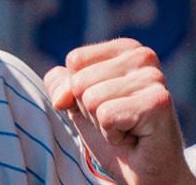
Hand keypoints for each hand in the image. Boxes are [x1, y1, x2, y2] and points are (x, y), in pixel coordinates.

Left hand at [43, 38, 195, 184]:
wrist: (143, 170)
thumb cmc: (113, 130)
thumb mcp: (76, 100)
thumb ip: (59, 84)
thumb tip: (62, 97)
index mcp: (126, 48)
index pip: (75, 60)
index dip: (78, 91)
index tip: (105, 104)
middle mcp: (143, 56)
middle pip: (80, 80)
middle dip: (90, 109)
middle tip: (118, 120)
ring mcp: (154, 78)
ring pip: (91, 98)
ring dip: (102, 123)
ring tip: (127, 128)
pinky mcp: (158, 102)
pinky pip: (106, 116)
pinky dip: (113, 135)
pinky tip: (134, 137)